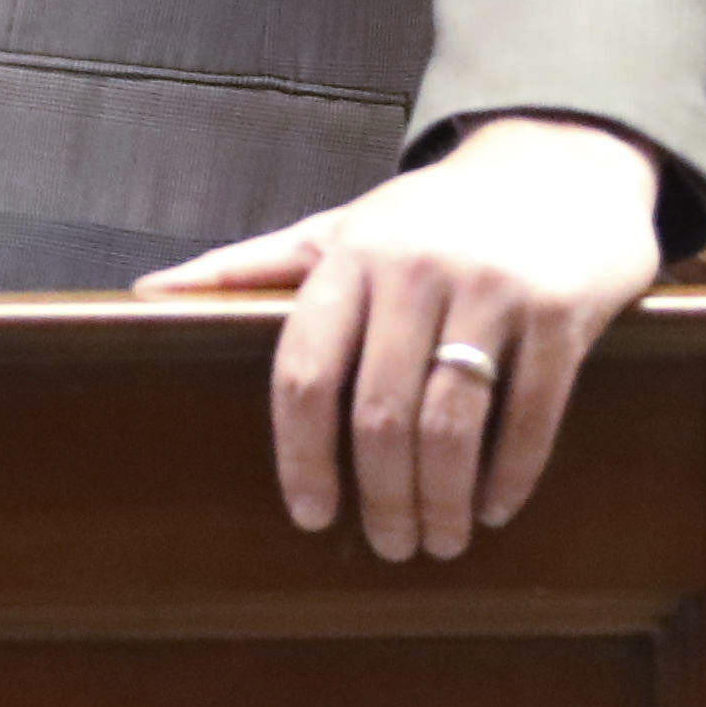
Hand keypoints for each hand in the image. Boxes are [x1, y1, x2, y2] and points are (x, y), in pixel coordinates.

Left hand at [135, 111, 663, 561]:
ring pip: (452, 424)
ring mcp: (493, 289)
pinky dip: (510, 477)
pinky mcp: (561, 311)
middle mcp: (416, 269)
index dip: (301, 457)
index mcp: (351, 255)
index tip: (311, 516)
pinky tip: (494, 507)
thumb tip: (144, 297)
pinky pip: (531, 415)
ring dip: (442, 501)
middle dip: (380, 498)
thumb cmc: (431, 215)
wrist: (561, 160)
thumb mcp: (338, 229)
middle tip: (390, 546)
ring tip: (440, 540)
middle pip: (379, 414)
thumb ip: (248, 269)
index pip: (304, 371)